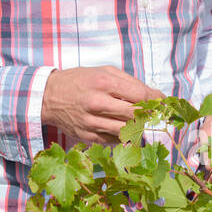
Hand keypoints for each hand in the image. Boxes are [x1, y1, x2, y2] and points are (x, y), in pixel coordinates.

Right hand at [41, 66, 164, 144]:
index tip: (162, 102)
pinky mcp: (87, 137)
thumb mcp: (104, 71)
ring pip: (126, 130)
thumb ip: (130, 82)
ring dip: (137, 127)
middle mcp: (96, 104)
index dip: (155, 100)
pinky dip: (123, 135)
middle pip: (135, 115)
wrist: (49, 97)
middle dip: (148, 114)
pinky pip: (114, 140)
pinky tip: (122, 127)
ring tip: (139, 120)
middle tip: (154, 112)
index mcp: (102, 83)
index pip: (139, 95)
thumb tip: (154, 95)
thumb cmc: (81, 81)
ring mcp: (91, 123)